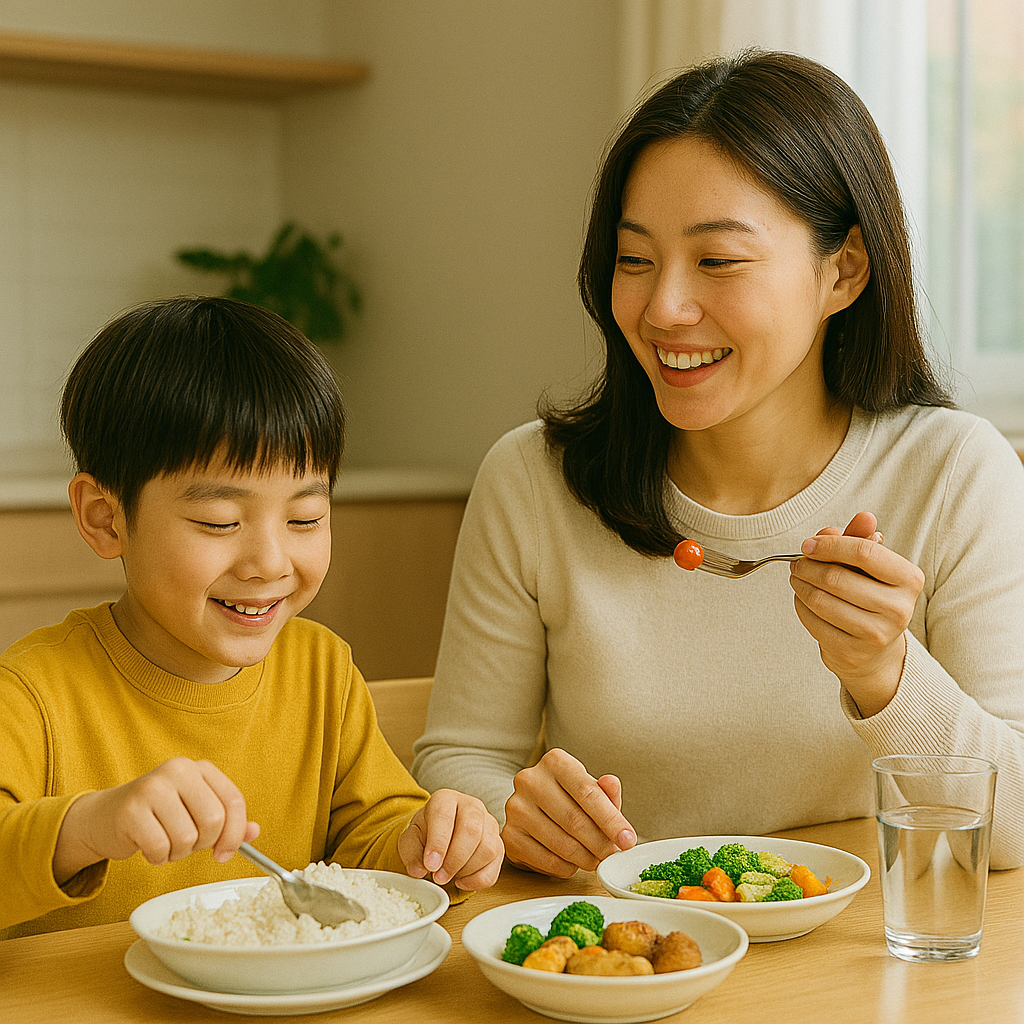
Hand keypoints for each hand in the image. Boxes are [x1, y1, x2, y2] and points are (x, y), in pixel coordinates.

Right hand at [53, 757, 259, 884]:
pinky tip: (148, 845)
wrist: (106, 817)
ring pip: (187, 838)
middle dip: (204, 843)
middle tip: (188, 843)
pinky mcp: (131, 811)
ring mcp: (152, 788)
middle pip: (213, 820)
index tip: (226, 853)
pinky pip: (160, 849)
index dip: (235, 833)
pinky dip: (158, 857)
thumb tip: (254, 832)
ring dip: (178, 853)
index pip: (233, 800)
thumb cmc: (159, 815)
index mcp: (199, 768)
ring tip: (165, 841)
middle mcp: (178, 771)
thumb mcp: (195, 810)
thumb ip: (227, 820)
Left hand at [399, 790, 502, 890]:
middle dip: (455, 860)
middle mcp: (471, 806)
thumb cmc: (426, 834)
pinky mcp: (499, 844)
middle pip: (472, 831)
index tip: (430, 865)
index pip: (444, 816)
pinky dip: (478, 879)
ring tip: (448, 876)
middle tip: (439, 877)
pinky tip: (461, 880)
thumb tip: (418, 870)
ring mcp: (489, 824)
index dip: (438, 842)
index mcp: (446, 799)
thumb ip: (411, 853)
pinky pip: (495, 865)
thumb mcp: (411, 839)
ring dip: (466, 870)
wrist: (440, 835)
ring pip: (487, 849)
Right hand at [500, 748, 636, 877]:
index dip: (611, 820)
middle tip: (614, 856)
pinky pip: (546, 861)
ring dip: (587, 858)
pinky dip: (567, 868)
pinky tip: (574, 863)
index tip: (628, 840)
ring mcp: (516, 808)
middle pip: (574, 820)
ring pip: (561, 843)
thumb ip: (605, 791)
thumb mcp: (590, 790)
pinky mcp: (509, 836)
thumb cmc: (570, 798)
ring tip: (597, 860)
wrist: (535, 808)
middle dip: (601, 844)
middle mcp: (530, 780)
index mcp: (554, 762)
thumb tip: (612, 784)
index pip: (587, 793)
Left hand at [790, 511, 923, 716]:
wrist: (876, 651)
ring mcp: (876, 634)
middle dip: (808, 566)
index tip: (808, 544)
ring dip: (800, 585)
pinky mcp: (852, 652)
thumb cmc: (871, 597)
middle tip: (797, 563)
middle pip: (836, 577)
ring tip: (797, 578)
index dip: (829, 545)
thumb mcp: (871, 567)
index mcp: (908, 579)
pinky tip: (803, 599)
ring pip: (820, 600)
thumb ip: (861, 540)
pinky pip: (813, 621)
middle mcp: (899, 609)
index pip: (864, 552)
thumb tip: (864, 517)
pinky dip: (800, 605)